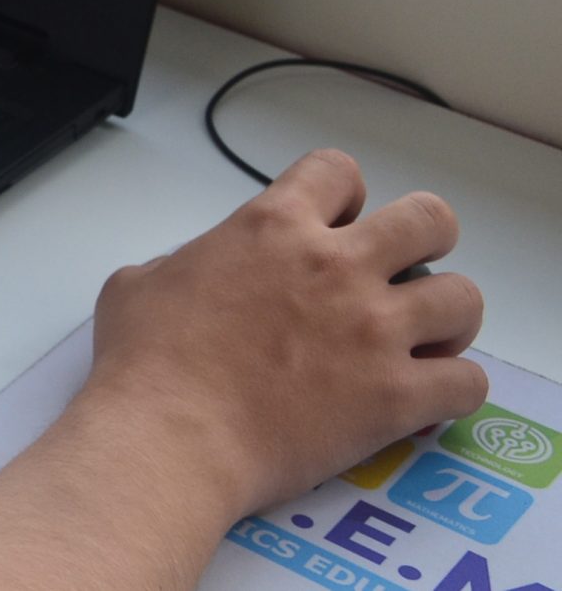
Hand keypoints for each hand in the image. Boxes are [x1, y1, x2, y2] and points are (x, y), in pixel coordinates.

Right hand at [76, 149, 486, 519]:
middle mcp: (336, 265)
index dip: (343, 197)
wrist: (170, 436)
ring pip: (463, 298)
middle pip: (430, 220)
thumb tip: (194, 275)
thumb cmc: (144, 361)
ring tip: (420, 341)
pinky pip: (468, 381)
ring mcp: (374, 330)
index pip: (338, 171)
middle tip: (398, 276)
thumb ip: (185, 263)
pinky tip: (424, 398)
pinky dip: (452, 388)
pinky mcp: (396, 396)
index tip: (335, 227)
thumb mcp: (139, 282)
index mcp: (271, 227)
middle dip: (423, 243)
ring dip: (446, 318)